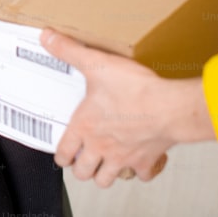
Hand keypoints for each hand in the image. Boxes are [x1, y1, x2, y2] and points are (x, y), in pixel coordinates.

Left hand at [40, 29, 212, 186]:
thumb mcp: (96, 63)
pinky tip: (138, 159)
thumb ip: (69, 50)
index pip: (63, 153)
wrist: (171, 107)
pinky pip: (141, 176)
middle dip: (80, 168)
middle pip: (83, 173)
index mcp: (85, 127)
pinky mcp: (147, 161)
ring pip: (107, 180)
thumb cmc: (135, 89)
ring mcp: (124, 158)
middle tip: (82, 159)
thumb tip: (47, 37)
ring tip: (104, 163)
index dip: (60, 155)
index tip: (63, 154)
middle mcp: (101, 147)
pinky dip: (138, 171)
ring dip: (104, 174)